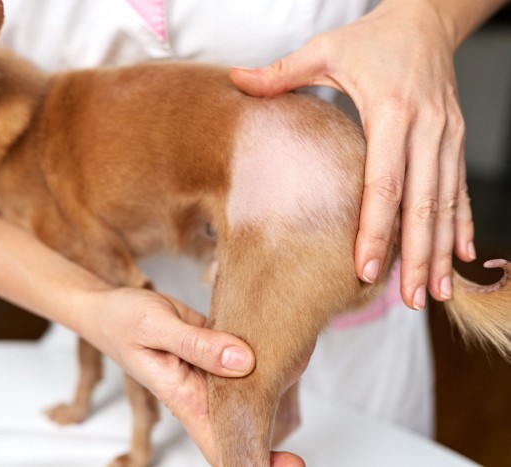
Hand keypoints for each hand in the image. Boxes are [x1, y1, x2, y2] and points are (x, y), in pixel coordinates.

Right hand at [87, 286, 304, 466]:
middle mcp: (201, 392)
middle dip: (274, 432)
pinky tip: (283, 346)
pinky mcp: (214, 350)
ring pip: (247, 391)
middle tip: (304, 440)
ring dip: (273, 389)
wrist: (108, 306)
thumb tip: (244, 361)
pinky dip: (262, 357)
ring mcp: (209, 372)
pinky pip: (242, 359)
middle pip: (243, 425)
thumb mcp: (155, 326)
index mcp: (184, 398)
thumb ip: (197, 344)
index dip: (257, 462)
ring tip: (300, 370)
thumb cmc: (121, 321)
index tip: (291, 462)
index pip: (222, 447)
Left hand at [229, 0, 476, 309]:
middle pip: (421, 203)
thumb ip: (282, 72)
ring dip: (439, 251)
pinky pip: (459, 189)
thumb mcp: (326, 50)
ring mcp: (446, 137)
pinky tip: (458, 257)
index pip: (384, 181)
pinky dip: (459, 225)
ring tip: (432, 293)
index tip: (364, 268)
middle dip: (415, 256)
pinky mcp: (455, 140)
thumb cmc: (372, 38)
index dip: (376, 228)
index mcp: (391, 111)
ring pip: (445, 204)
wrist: (426, 21)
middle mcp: (426, 128)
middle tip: (407, 299)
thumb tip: (235, 80)